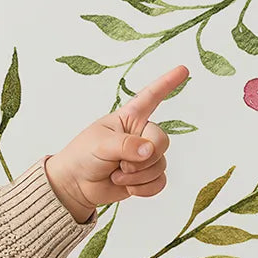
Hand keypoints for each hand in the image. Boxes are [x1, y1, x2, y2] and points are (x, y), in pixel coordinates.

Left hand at [45, 64, 189, 220]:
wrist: (75, 186)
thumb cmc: (82, 156)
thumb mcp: (101, 144)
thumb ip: (126, 145)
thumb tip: (149, 150)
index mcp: (129, 118)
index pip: (151, 97)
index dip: (167, 83)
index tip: (183, 69)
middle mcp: (140, 135)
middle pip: (162, 141)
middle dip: (144, 158)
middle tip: (121, 165)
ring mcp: (144, 157)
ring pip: (160, 165)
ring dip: (138, 176)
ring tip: (116, 174)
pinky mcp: (145, 177)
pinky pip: (159, 182)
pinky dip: (144, 188)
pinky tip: (128, 187)